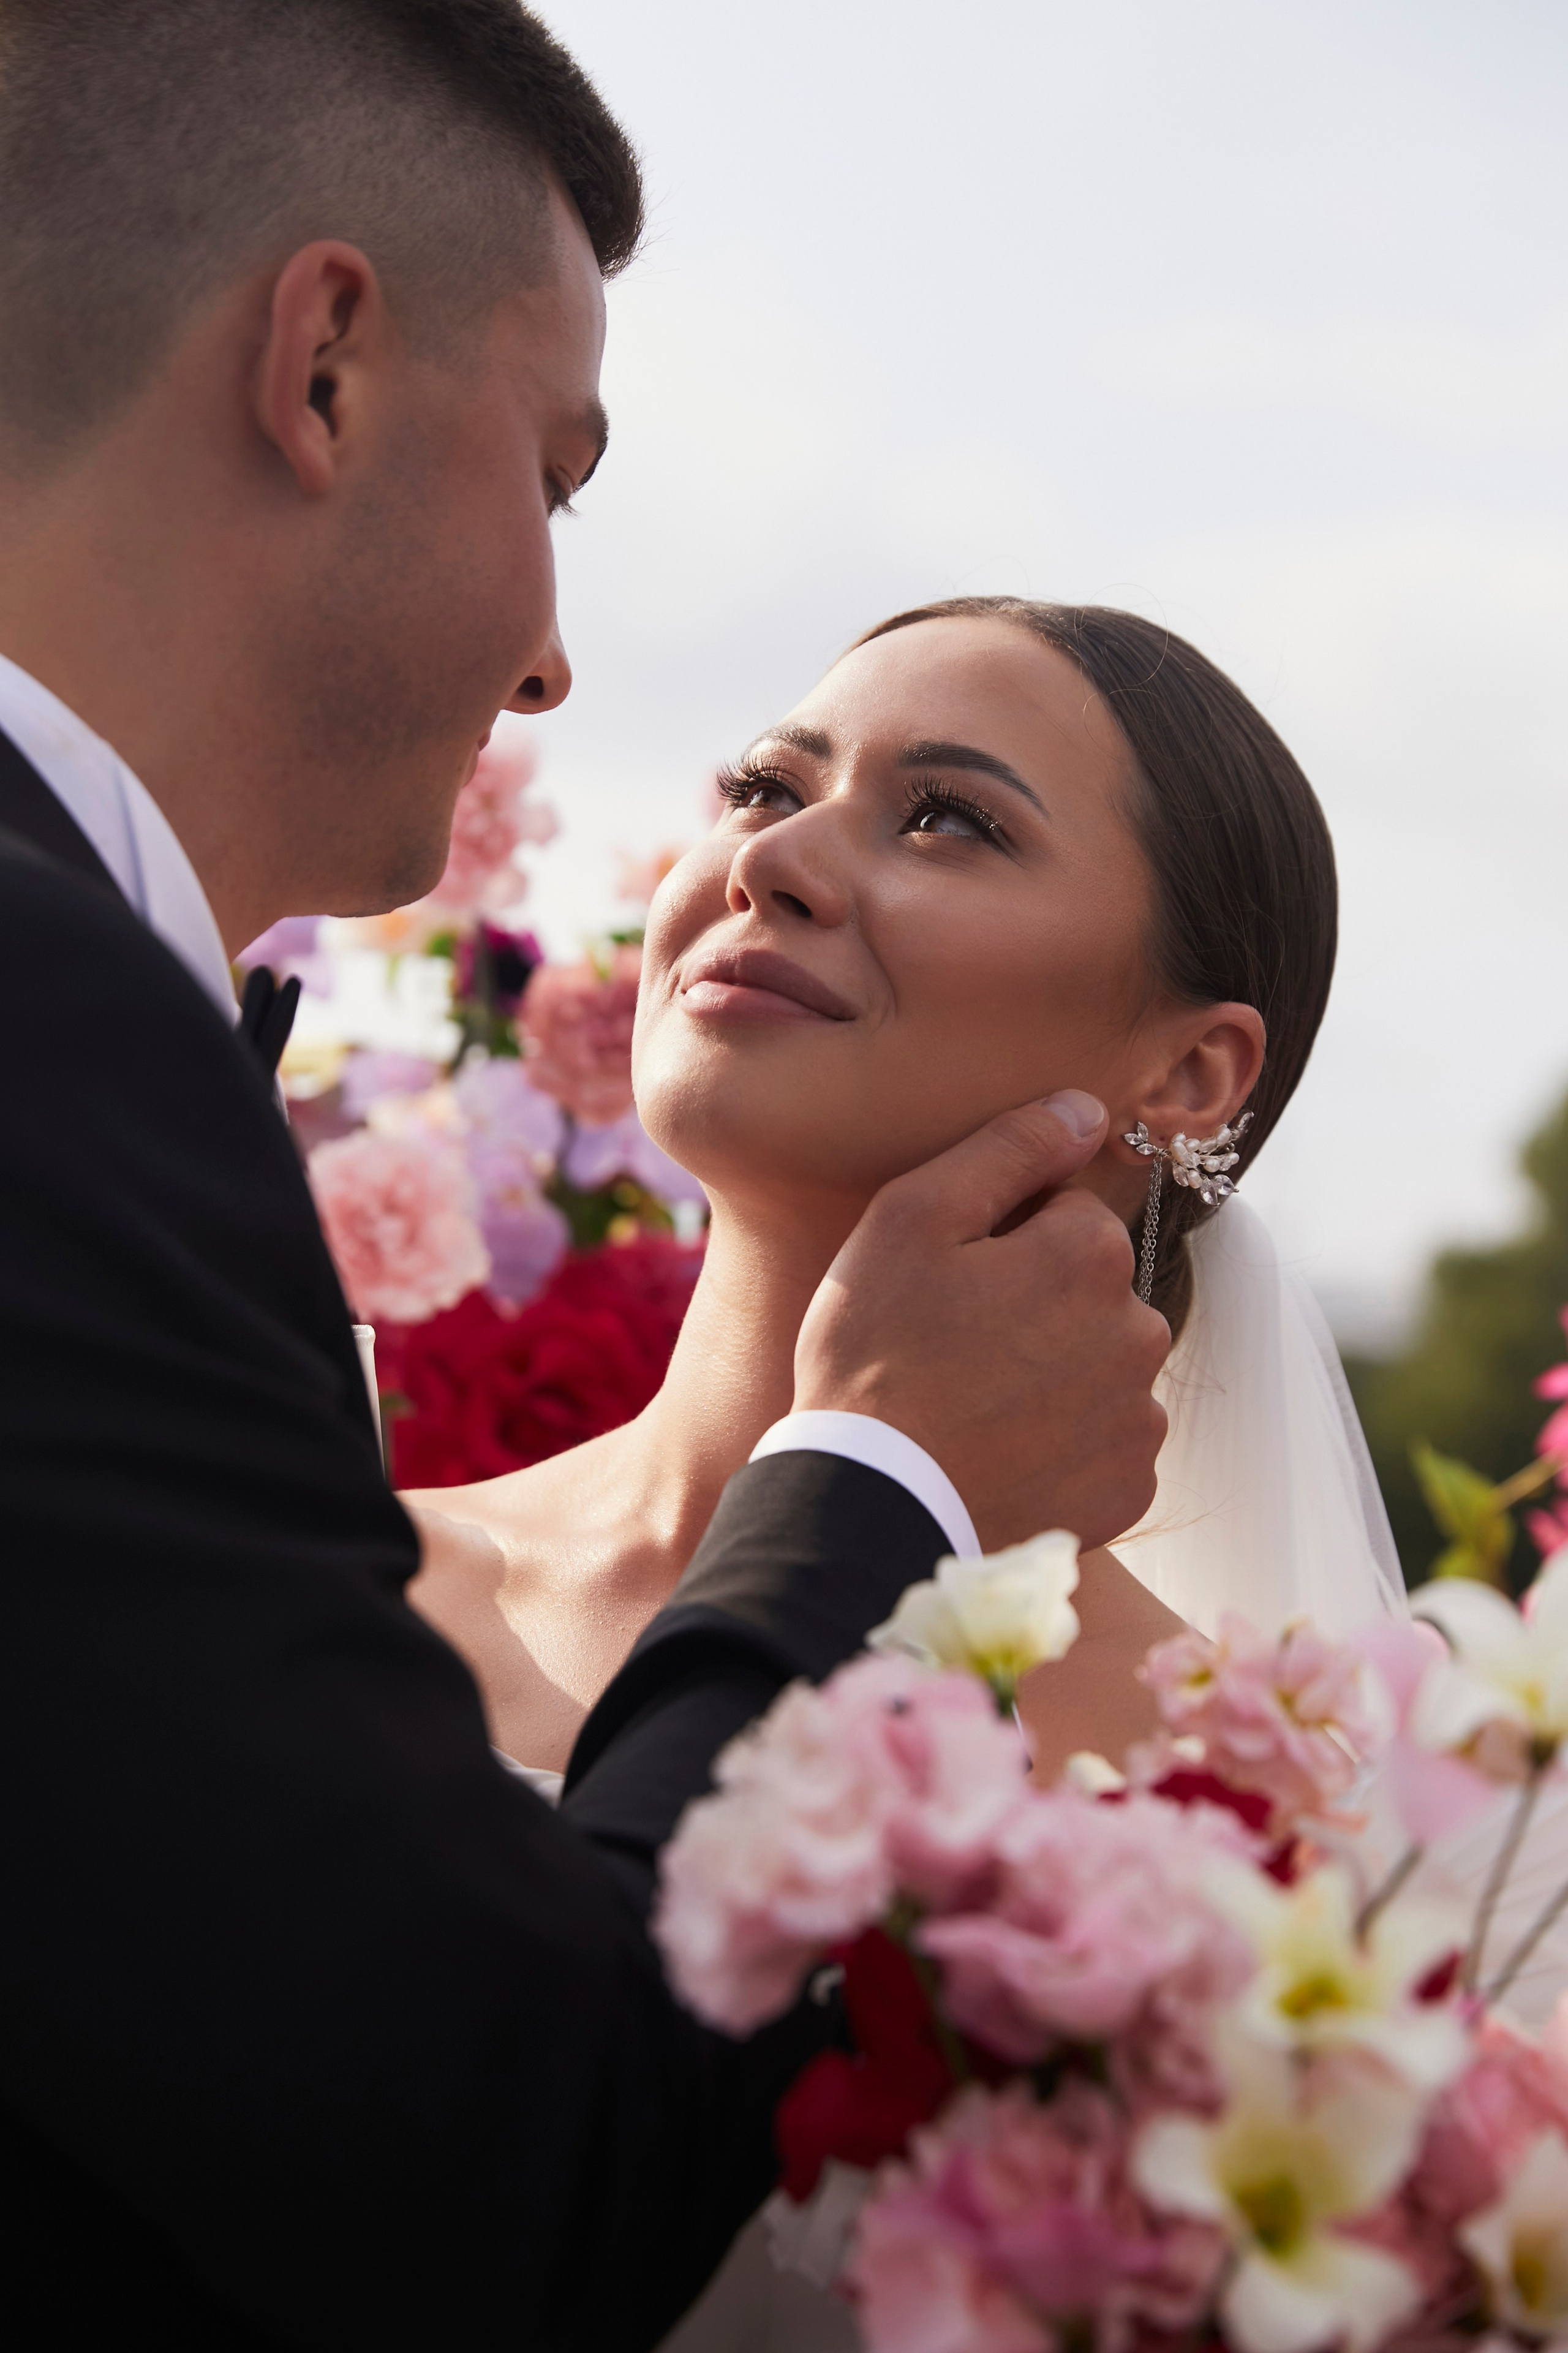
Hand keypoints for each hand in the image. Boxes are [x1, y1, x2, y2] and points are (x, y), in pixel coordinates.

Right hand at [792, 1090, 1169, 1552]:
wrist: (872, 1506)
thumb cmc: (874, 1356)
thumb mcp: (911, 1220)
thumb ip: (1008, 1148)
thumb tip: (1087, 1109)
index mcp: (1092, 1254)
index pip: (1066, 1215)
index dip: (1003, 1242)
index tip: (950, 1285)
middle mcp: (1139, 1331)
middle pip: (1091, 1292)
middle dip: (1037, 1307)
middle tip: (954, 1349)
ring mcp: (1139, 1418)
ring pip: (1100, 1368)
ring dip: (1054, 1377)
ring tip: (972, 1408)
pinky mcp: (1129, 1489)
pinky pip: (1104, 1445)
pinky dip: (1062, 1446)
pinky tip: (1001, 1454)